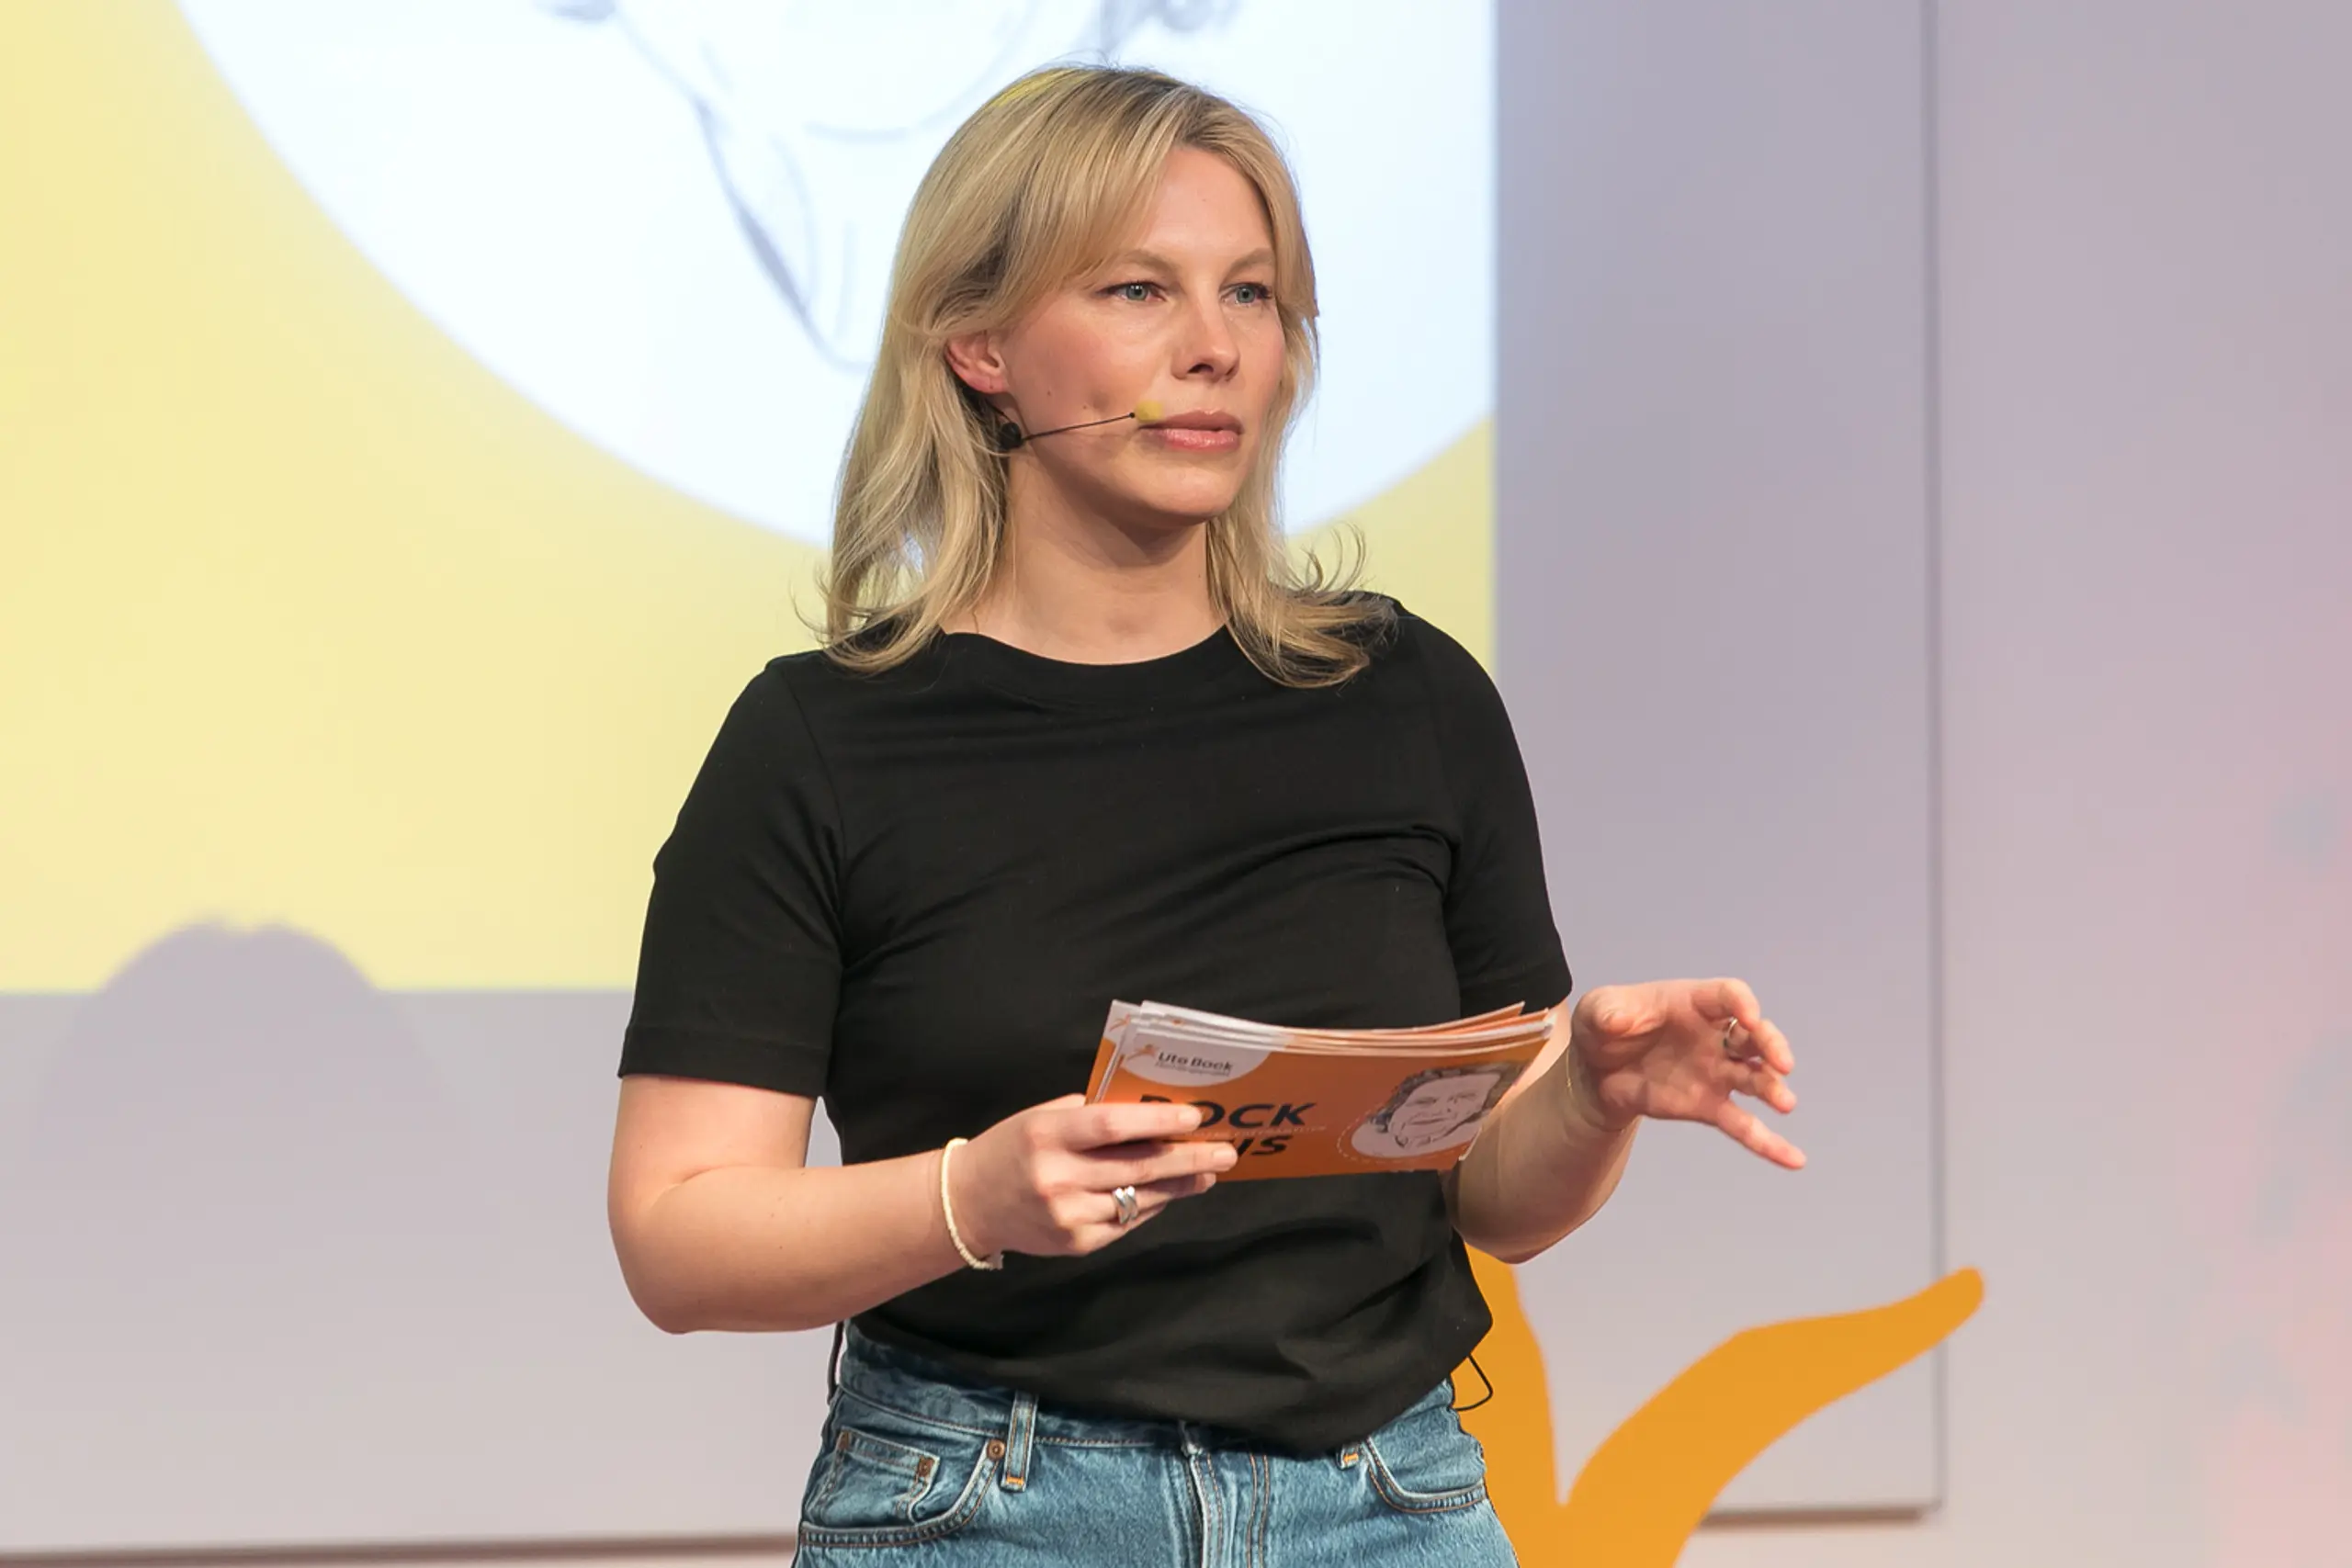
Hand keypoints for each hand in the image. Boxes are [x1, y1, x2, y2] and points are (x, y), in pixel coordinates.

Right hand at [950, 1095, 1237, 1257]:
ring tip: (1208, 1172)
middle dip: (1189, 1158)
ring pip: (1139, 1198)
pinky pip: (1126, 1222)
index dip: (1158, 1120)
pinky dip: (1150, 1205)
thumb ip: (1091, 1114)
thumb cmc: (1013, 1148)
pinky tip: (1168, 1192)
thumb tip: (1153, 1111)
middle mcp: (1057, 1177)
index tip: (1195, 1115)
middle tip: (1225, 1152)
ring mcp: (1067, 1215)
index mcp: (1047, 1134)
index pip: (1113, 1126)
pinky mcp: (1075, 1243)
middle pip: (1138, 1166)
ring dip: (1179, 1185)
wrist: (970, 1203)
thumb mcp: (1044, 1118)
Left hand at [1561, 978, 1804, 1168]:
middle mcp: (1715, 1036)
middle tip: (1783, 1063)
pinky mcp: (1709, 1106)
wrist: (1594, 1072)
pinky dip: (1769, 1144)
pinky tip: (1794, 1160)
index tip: (1748, 1016)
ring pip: (1755, 1078)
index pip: (1728, 996)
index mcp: (1694, 1004)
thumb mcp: (1597, 1011)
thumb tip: (1615, 1019)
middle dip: (1772, 1046)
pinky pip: (1744, 1126)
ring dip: (1772, 1089)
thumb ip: (1607, 1011)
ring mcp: (1716, 1072)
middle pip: (1754, 1036)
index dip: (1742, 1003)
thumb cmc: (1605, 1029)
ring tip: (1784, 1104)